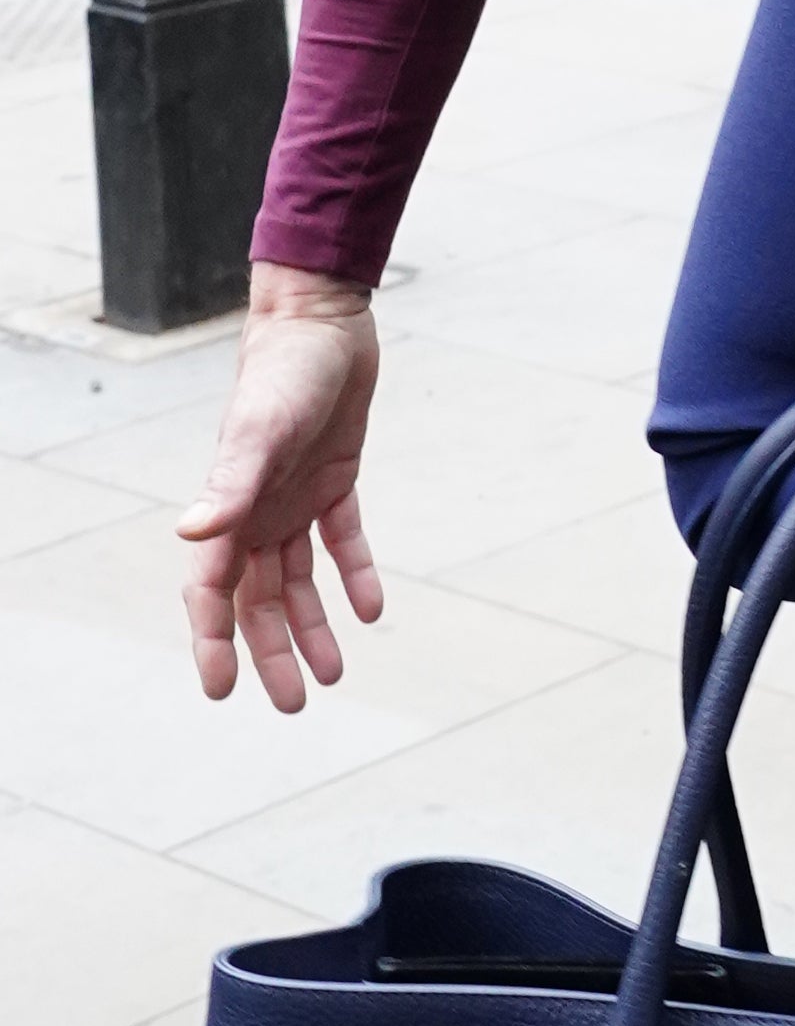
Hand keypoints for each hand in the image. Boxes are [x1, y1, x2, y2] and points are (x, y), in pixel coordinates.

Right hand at [177, 266, 382, 708]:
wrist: (323, 321)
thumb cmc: (284, 374)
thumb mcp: (261, 433)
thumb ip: (230, 486)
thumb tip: (192, 537)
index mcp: (229, 508)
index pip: (211, 592)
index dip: (213, 642)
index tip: (222, 692)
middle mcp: (256, 511)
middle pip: (257, 600)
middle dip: (270, 652)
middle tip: (295, 704)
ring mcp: (293, 498)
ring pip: (297, 580)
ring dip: (312, 627)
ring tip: (334, 674)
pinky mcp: (334, 480)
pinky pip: (342, 540)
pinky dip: (355, 574)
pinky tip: (371, 610)